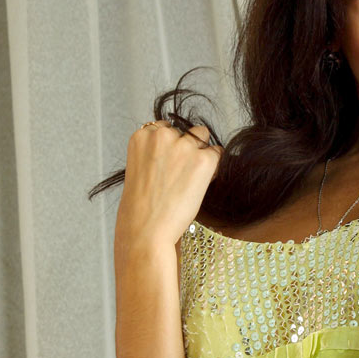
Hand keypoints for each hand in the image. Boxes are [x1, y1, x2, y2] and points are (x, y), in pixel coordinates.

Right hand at [116, 122, 222, 248]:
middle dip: (187, 146)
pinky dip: (214, 167)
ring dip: (202, 152)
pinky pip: (218, 153)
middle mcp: (162, 135)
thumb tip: (180, 150)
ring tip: (192, 177)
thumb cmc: (142, 207)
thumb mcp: (140, 169)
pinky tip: (202, 183)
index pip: (164, 128)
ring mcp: (183, 146)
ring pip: (202, 136)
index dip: (171, 146)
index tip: (170, 163)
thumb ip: (156, 153)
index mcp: (142, 136)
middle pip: (185, 131)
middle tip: (182, 173)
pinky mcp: (203, 160)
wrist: (147, 229)